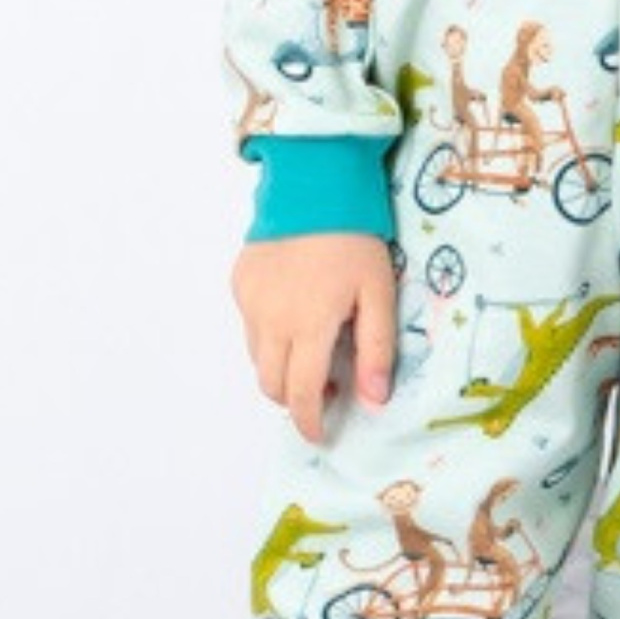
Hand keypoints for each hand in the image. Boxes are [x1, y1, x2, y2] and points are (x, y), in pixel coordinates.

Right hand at [231, 232, 396, 443]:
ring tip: (312, 349)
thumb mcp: (379, 294)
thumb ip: (376, 351)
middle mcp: (270, 319)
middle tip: (326, 387)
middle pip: (271, 384)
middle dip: (295, 399)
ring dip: (281, 367)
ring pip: (257, 358)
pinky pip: (250, 325)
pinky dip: (269, 334)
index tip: (321, 434)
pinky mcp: (240, 282)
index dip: (309, 422)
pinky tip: (295, 311)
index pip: (300, 395)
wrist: (314, 184)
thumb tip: (374, 401)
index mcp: (307, 326)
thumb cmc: (355, 239)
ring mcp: (249, 301)